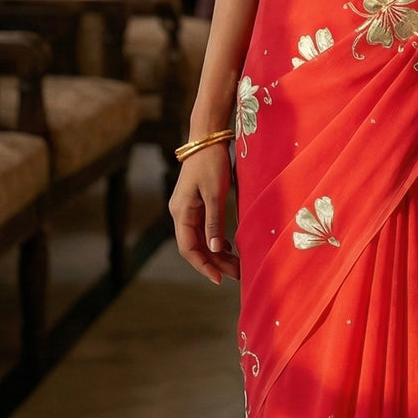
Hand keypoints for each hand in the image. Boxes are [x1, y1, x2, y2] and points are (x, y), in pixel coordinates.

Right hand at [169, 143, 240, 284]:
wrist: (206, 138)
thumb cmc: (211, 163)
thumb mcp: (215, 193)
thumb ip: (214, 222)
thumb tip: (215, 249)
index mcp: (181, 212)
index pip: (189, 248)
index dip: (203, 265)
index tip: (219, 279)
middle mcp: (180, 213)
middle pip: (195, 246)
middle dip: (214, 262)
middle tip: (236, 274)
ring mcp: (187, 208)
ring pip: (200, 238)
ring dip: (217, 252)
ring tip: (236, 265)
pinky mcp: (195, 203)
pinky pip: (203, 228)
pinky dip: (215, 239)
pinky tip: (228, 245)